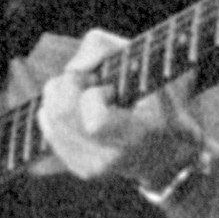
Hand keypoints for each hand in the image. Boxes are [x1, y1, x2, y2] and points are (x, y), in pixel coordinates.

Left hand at [34, 31, 202, 195]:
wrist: (169, 149)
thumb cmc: (155, 95)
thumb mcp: (141, 60)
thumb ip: (100, 47)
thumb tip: (72, 68)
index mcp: (138, 134)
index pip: (95, 122)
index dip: (94, 96)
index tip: (109, 89)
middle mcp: (113, 158)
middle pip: (62, 114)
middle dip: (69, 85)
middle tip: (92, 83)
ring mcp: (95, 168)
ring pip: (49, 118)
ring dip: (61, 95)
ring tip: (88, 97)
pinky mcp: (81, 169)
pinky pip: (49, 130)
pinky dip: (56, 112)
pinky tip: (79, 112)